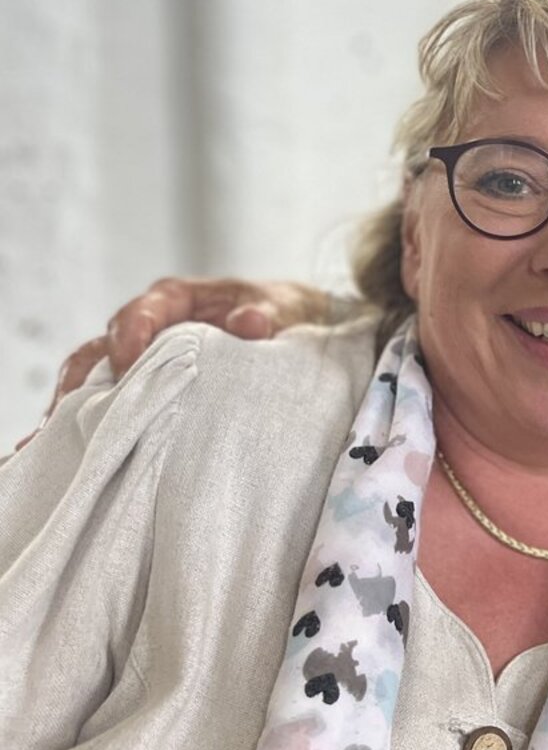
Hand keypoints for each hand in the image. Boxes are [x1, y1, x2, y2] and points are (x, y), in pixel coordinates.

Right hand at [21, 278, 329, 447]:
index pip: (140, 313)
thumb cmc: (279, 312)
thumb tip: (250, 322)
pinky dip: (89, 421)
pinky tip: (70, 450)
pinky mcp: (145, 385)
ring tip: (56, 440)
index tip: (128, 366)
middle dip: (86, 380)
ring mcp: (142, 357)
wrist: (289, 329)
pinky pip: (109, 400)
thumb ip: (265, 314)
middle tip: (78, 415)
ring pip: (94, 376)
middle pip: (103, 348)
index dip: (129, 337)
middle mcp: (149, 326)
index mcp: (176, 299)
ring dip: (78, 407)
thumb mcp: (282, 308)